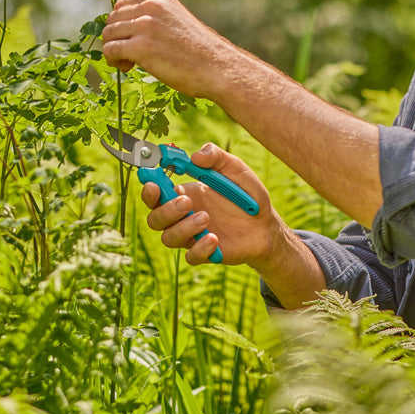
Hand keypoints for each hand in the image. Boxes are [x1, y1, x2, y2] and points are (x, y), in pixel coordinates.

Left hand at [101, 0, 231, 98]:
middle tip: (130, 54)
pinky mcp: (140, 47)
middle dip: (116, 37)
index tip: (133, 39)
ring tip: (130, 62)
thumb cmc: (199, 50)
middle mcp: (151, 6)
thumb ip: (154, 17)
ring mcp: (145, 26)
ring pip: (108, 34)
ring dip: (114, 50)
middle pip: (112, 19)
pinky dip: (114, 60)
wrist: (217, 68)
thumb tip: (122, 26)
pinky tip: (128, 67)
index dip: (122, 24)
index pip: (122, 5)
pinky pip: (110, 50)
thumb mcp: (177, 21)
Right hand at [141, 143, 282, 267]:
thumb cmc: (246, 194)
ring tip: (206, 218)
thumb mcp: (234, 168)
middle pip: (155, 219)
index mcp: (185, 193)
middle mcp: (183, 216)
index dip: (148, 190)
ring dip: (183, 228)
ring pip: (169, 238)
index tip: (153, 183)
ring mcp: (193, 236)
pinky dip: (199, 249)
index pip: (155, 194)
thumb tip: (194, 156)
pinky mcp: (205, 253)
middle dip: (165, 211)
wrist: (266, 223)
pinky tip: (215, 239)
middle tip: (187, 202)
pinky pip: (191, 257)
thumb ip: (215, 156)